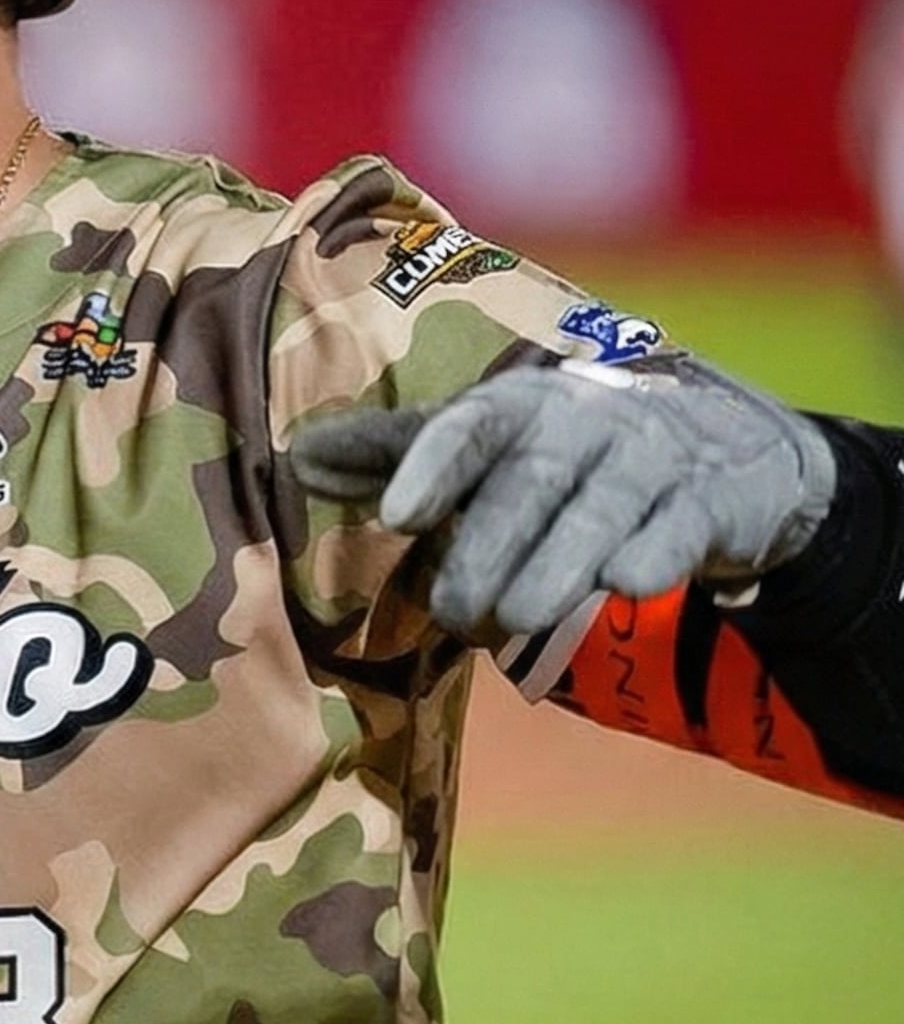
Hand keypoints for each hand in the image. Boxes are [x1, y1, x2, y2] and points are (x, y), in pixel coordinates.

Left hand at [290, 358, 837, 636]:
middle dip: (488, 548)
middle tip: (454, 611)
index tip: (397, 515)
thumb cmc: (568, 451)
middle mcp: (583, 421)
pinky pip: (678, 529)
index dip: (430, 466)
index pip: (468, 426)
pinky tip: (624, 584)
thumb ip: (397, 453)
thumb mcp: (487, 440)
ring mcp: (651, 459)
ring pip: (602, 510)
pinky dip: (652, 556)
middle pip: (530, 481)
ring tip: (513, 619)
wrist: (722, 447)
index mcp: (518, 404)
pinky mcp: (707, 504)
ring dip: (556, 565)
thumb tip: (301, 462)